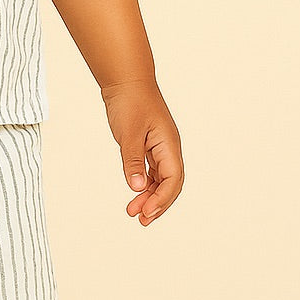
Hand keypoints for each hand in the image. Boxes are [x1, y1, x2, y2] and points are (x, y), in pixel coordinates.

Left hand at [100, 79, 183, 225]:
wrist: (126, 81)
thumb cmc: (131, 101)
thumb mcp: (129, 133)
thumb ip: (132, 161)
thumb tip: (136, 187)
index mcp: (169, 144)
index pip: (173, 179)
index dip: (161, 199)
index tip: (146, 212)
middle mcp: (168, 148)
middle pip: (170, 183)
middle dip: (157, 203)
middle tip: (140, 218)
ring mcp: (159, 147)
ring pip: (160, 179)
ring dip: (149, 195)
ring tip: (133, 211)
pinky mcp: (149, 145)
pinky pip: (151, 171)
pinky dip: (144, 183)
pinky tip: (135, 192)